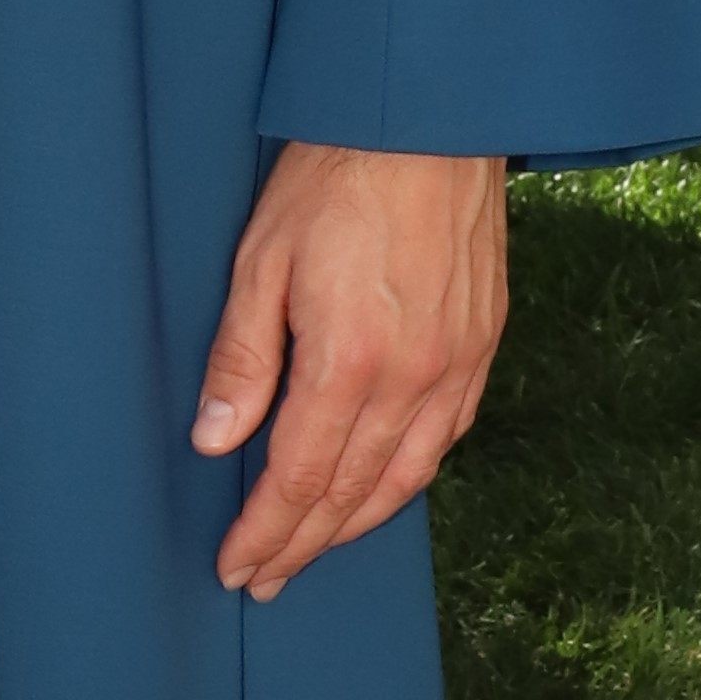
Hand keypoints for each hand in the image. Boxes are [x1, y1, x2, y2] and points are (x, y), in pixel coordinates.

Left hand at [191, 143, 507, 600]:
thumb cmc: (334, 179)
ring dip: (356, 524)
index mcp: (350, 362)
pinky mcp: (484, 344)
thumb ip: (242, 361)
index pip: (299, 479)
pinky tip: (384, 489)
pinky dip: (409, 478)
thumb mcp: (258, 262)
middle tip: (265, 579)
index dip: (265, 533)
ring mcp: (458, 365)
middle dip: (303, 545)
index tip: (237, 568)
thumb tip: (215, 442)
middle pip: (352, 493)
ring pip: (407, 476)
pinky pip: (447, 437)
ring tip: (314, 550)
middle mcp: (414, 378)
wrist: (430, 120)